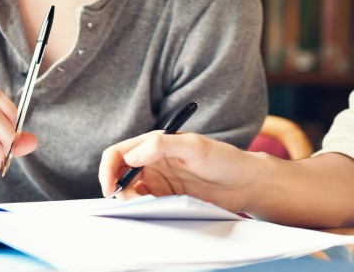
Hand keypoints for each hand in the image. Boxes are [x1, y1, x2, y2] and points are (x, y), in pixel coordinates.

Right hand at [98, 131, 262, 212]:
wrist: (245, 183)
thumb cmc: (224, 159)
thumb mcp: (195, 147)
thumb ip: (162, 146)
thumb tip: (131, 156)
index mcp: (154, 143)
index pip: (118, 153)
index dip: (108, 169)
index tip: (110, 187)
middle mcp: (152, 160)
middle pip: (119, 174)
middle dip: (117, 189)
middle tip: (129, 202)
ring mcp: (159, 180)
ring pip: (130, 191)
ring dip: (130, 200)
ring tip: (149, 205)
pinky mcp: (166, 197)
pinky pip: (144, 203)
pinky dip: (142, 208)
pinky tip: (156, 209)